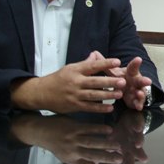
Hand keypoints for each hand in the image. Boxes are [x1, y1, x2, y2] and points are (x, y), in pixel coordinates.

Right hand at [11, 52, 125, 113]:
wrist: (41, 93)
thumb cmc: (58, 79)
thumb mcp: (70, 68)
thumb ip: (85, 64)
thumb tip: (96, 55)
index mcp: (75, 70)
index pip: (92, 66)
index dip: (105, 63)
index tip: (117, 62)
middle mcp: (75, 82)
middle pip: (94, 82)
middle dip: (109, 81)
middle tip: (122, 81)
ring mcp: (74, 95)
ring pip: (93, 95)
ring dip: (107, 95)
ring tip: (119, 94)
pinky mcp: (74, 106)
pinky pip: (88, 107)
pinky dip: (99, 108)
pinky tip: (109, 108)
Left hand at [11, 114, 122, 163]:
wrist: (40, 131)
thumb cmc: (55, 144)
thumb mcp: (65, 155)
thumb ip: (80, 159)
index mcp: (71, 160)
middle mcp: (72, 151)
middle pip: (92, 156)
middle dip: (107, 158)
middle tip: (120, 159)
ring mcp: (73, 139)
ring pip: (92, 142)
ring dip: (106, 144)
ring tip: (118, 145)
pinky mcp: (74, 128)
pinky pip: (89, 128)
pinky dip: (100, 129)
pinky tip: (110, 130)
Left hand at [93, 52, 153, 110]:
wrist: (127, 89)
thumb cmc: (120, 78)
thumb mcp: (113, 71)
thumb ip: (106, 63)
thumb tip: (94, 53)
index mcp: (130, 73)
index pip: (133, 67)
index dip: (135, 63)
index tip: (138, 59)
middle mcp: (135, 81)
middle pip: (140, 80)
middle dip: (143, 80)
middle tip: (148, 81)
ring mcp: (137, 91)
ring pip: (141, 92)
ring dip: (141, 94)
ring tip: (139, 94)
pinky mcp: (136, 100)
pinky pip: (138, 102)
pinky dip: (138, 104)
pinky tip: (138, 107)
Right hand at [106, 110, 148, 163]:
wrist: (129, 117)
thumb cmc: (121, 132)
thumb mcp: (111, 143)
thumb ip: (105, 154)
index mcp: (125, 148)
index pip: (127, 160)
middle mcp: (132, 142)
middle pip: (137, 151)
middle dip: (140, 156)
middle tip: (144, 160)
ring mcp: (136, 132)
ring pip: (139, 137)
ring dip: (139, 140)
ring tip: (139, 145)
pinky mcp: (138, 122)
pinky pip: (138, 123)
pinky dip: (138, 126)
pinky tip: (138, 128)